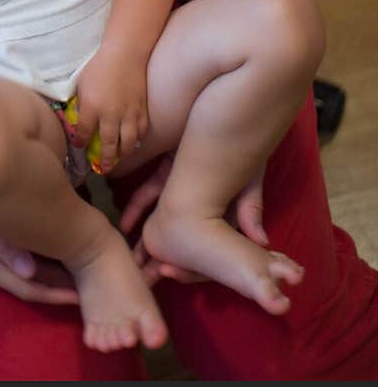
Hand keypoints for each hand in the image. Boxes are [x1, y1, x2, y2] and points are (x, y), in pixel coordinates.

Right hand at [0, 193, 78, 306]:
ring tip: (75, 265)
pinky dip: (36, 254)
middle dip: (55, 284)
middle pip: (26, 282)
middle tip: (86, 283)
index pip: (26, 289)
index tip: (80, 298)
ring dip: (48, 268)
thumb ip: (3, 243)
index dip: (54, 295)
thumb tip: (29, 272)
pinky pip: (15, 254)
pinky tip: (52, 242)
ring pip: (22, 268)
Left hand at [74, 44, 149, 172]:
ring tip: (119, 161)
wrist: (125, 53)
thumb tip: (78, 119)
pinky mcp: (142, 109)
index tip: (79, 147)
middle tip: (103, 169)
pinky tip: (133, 143)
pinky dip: (137, 140)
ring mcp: (128, 114)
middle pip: (108, 145)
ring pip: (128, 143)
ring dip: (122, 155)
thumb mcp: (82, 84)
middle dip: (105, 160)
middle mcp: (111, 115)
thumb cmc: (99, 66)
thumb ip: (81, 104)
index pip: (83, 133)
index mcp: (92, 108)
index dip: (80, 142)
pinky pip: (141, 131)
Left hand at [120, 154, 268, 283]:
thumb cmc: (241, 147)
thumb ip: (250, 207)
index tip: (171, 274)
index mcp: (221, 214)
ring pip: (160, 221)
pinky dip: (136, 210)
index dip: (190, 266)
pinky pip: (147, 195)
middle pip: (181, 240)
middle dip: (165, 258)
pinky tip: (125, 225)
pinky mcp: (166, 174)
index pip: (206, 251)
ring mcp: (180, 189)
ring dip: (145, 238)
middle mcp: (199, 205)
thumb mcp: (248, 179)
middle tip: (146, 274)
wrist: (213, 111)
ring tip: (131, 257)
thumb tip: (262, 242)